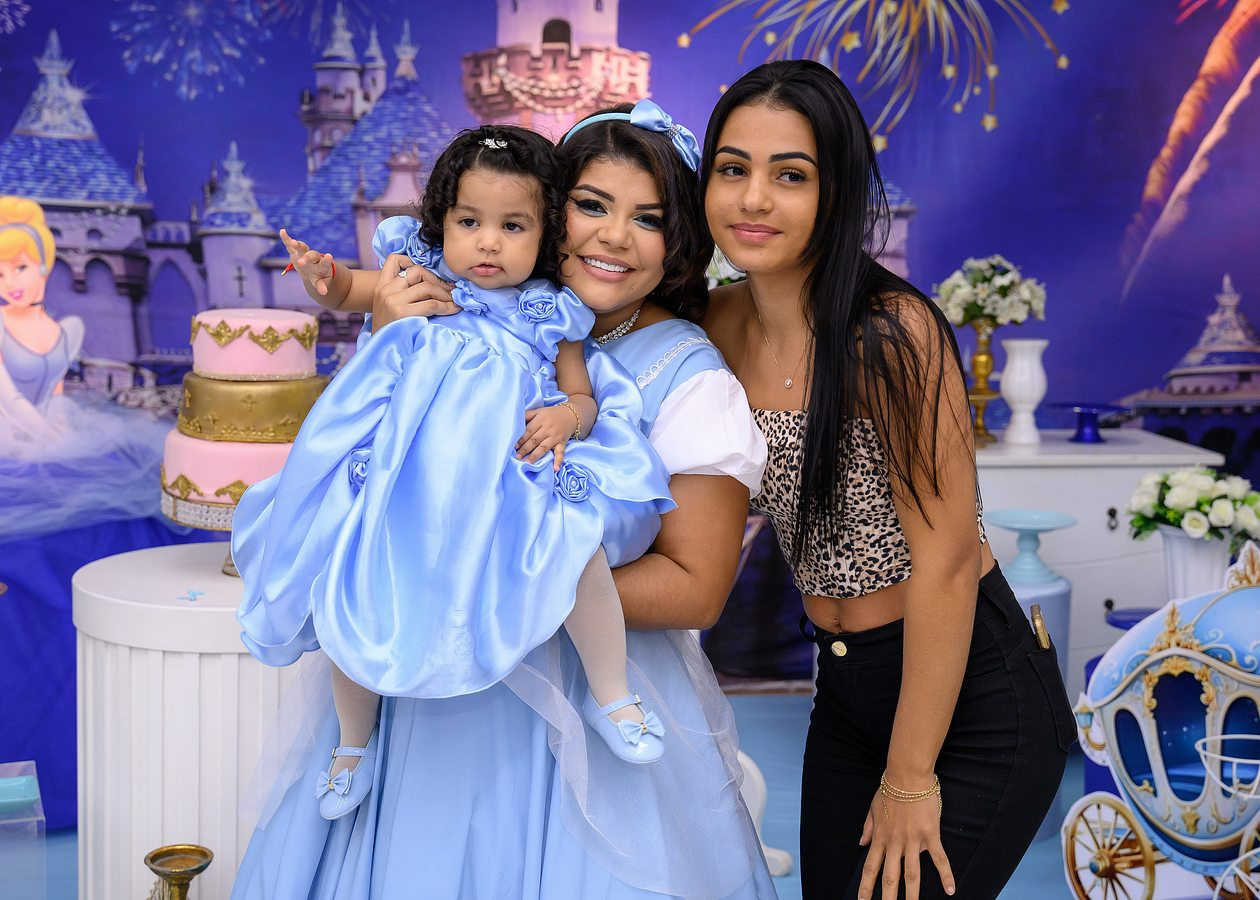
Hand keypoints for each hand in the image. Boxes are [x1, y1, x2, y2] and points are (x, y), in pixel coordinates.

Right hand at [279, 228, 334, 295]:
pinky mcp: (295, 251)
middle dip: (306, 258)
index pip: (325, 263)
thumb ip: (321, 286)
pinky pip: (290, 244)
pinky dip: (286, 238)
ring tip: (292, 242)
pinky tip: (282, 231)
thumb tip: (324, 293)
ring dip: (297, 245)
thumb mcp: (320, 282)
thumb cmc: (318, 276)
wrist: (313, 268)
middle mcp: (314, 257)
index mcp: (321, 265)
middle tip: (301, 262)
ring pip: (302, 247)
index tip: (329, 256)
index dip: (326, 260)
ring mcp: (304, 253)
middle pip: (311, 255)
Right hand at [372, 254, 456, 328]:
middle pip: (417, 271)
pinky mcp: (402, 313)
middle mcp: (385, 290)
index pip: (394, 260)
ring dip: (445, 292)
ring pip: (426, 286)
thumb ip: (402, 293)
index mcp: (380, 286)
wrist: (379, 352)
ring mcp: (392, 301)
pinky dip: (447, 305)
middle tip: (451, 290)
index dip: (413, 262)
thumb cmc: (388, 331)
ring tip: (454, 300)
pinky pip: (431, 304)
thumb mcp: (387, 307)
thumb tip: (433, 285)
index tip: (428, 276)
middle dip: (437, 280)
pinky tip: (453, 309)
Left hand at [516, 404, 578, 469]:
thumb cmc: (551, 414)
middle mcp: (548, 428)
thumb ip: (527, 415)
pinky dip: (558, 461)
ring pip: (544, 447)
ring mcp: (556, 437)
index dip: (522, 439)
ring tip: (527, 463)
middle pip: (535, 440)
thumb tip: (515, 422)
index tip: (515, 446)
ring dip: (535, 456)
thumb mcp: (539, 411)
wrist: (571, 415)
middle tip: (517, 457)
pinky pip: (560, 453)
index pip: (529, 430)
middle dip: (525, 449)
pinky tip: (555, 469)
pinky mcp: (562, 443)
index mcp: (541, 419)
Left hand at [857, 782, 954, 899]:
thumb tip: (860, 843)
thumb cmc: (889, 788)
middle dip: (887, 899)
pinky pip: (939, 858)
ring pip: (912, 874)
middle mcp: (894, 843)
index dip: (865, 887)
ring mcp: (912, 840)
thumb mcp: (873, 807)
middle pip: (890, 877)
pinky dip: (945, 875)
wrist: (907, 775)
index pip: (870, 868)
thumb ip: (867, 827)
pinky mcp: (930, 835)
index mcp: (880, 837)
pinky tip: (950, 890)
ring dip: (912, 895)